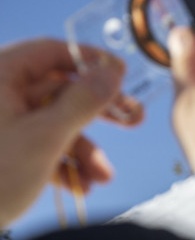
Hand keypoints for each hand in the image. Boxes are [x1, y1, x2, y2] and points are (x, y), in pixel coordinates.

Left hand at [0, 39, 142, 227]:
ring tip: (103, 177)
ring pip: (52, 124)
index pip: (49, 52)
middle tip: (135, 120)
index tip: (122, 73)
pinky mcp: (0, 152)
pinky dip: (63, 164)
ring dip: (83, 150)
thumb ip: (83, 101)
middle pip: (57, 90)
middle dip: (96, 113)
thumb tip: (111, 71)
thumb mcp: (45, 137)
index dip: (90, 60)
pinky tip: (81, 187)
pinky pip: (38, 146)